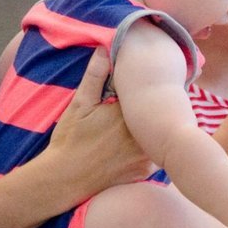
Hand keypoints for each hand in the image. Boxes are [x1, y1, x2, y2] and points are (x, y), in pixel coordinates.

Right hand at [48, 47, 153, 192]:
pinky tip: (146, 145)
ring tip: (153, 123)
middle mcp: (141, 134)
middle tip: (155, 104)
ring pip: (163, 136)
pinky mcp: (145, 171)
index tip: (151, 86)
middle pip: (162, 116)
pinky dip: (154, 148)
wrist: (64, 178)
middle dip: (159, 109)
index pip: (152, 95)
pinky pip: (159, 155)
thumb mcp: (79, 104)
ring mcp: (145, 155)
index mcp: (129, 113)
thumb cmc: (70, 139)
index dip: (153, 90)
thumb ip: (95, 76)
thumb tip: (105, 48)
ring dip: (159, 129)